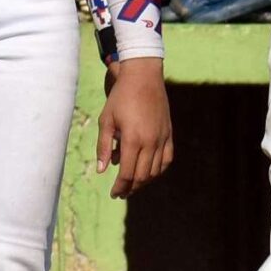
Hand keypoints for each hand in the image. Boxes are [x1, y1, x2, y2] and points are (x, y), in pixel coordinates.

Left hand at [96, 56, 172, 198]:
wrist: (144, 77)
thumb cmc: (121, 97)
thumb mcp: (106, 120)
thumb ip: (104, 147)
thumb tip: (102, 170)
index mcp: (132, 139)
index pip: (127, 173)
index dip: (119, 187)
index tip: (113, 193)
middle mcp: (150, 142)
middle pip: (142, 176)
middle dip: (131, 188)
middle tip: (121, 192)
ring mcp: (162, 138)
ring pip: (155, 171)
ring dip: (143, 181)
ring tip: (132, 184)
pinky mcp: (169, 134)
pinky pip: (166, 159)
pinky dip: (158, 170)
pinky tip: (149, 172)